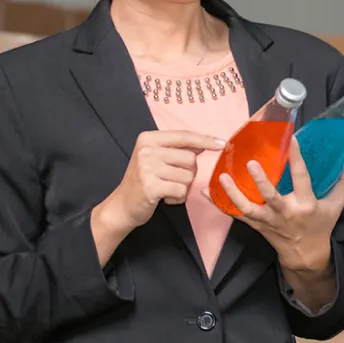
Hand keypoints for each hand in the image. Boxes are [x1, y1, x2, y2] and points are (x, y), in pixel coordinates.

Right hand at [102, 130, 223, 233]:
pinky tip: (166, 198)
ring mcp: (147, 168)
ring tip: (167, 190)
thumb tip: (204, 143)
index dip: (205, 140)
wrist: (122, 206)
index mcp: (148, 139)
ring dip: (183, 187)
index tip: (221, 143)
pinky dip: (178, 198)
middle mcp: (146, 150)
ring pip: (188, 176)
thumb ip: (177, 149)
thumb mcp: (156, 158)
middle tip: (173, 180)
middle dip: (189, 172)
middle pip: (190, 158)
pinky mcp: (150, 187)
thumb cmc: (144, 181)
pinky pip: (181, 190)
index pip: (184, 136)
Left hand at [213, 136, 343, 272]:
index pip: (302, 178)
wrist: (305, 255)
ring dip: (233, 193)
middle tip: (251, 163)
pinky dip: (219, 204)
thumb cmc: (321, 225)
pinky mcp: (256, 225)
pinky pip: (235, 214)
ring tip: (221, 177)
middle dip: (261, 181)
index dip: (297, 159)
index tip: (291, 139)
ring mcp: (268, 220)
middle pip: (271, 196)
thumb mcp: (336, 205)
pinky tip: (204, 192)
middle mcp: (285, 212)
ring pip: (247, 208)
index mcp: (306, 204)